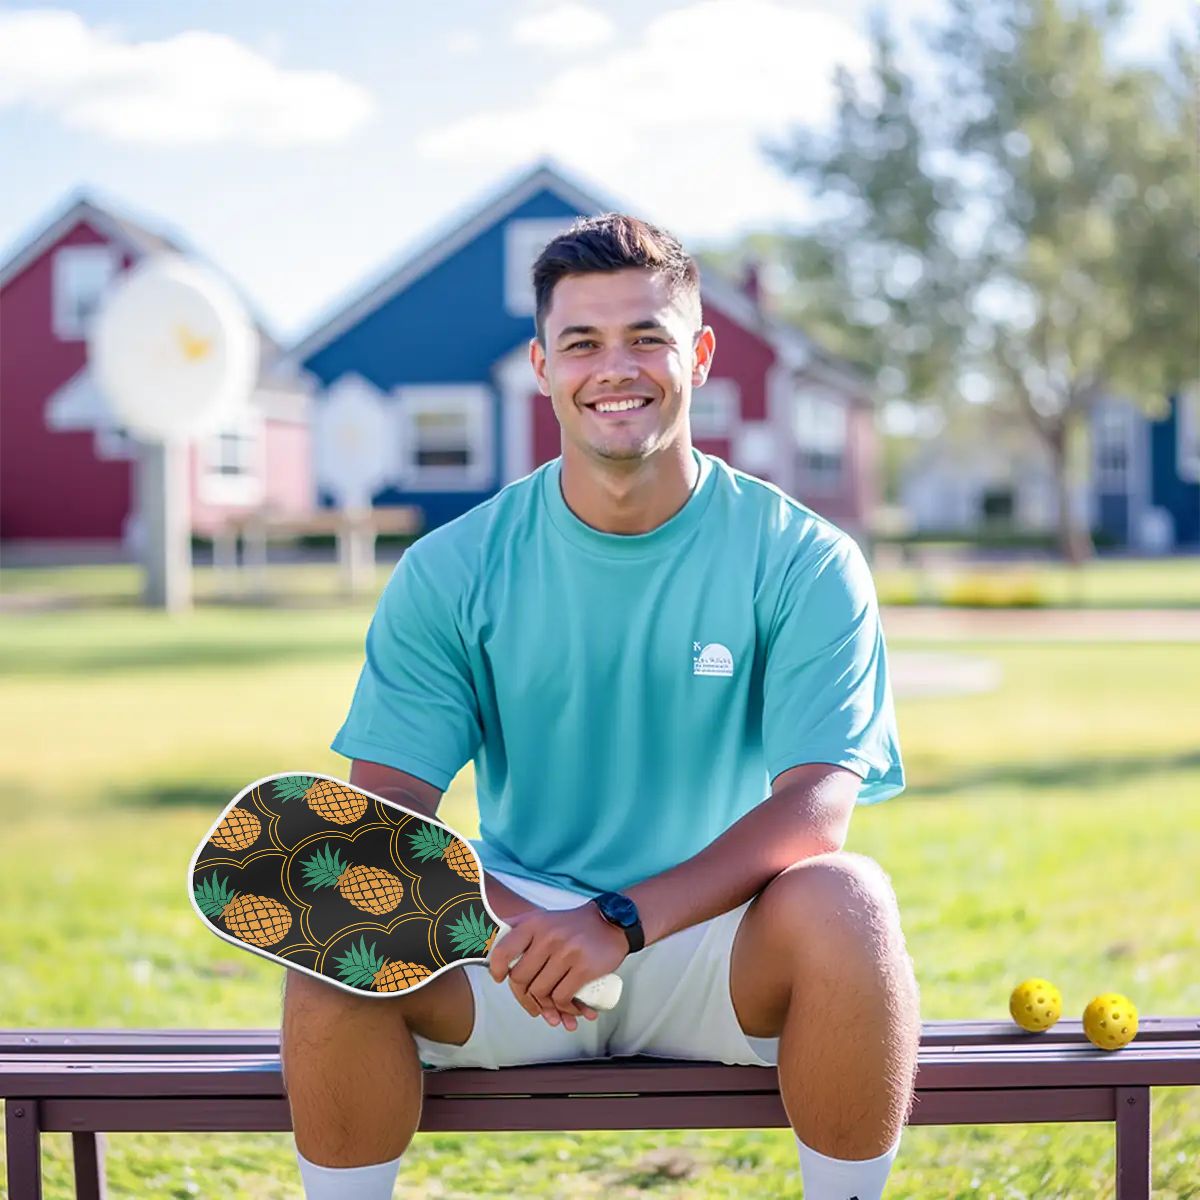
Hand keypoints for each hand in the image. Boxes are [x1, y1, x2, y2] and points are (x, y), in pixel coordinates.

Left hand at [489, 903, 627, 1030]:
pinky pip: (563, 998)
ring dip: (547, 1008)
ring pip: (542, 992)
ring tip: (554, 1011)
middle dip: (525, 997)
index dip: (496, 969)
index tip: (500, 978)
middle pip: (522, 979)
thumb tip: (488, 940)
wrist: (610, 923)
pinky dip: (564, 1009)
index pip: (503, 950)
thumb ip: (517, 926)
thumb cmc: (572, 926)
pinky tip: (570, 1010)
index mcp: (534, 925)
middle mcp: (548, 937)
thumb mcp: (543, 918)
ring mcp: (566, 952)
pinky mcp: (584, 968)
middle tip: (534, 1003)